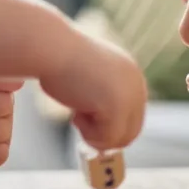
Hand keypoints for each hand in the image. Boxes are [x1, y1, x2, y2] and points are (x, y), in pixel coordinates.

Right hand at [38, 34, 146, 151]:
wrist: (51, 48)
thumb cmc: (59, 60)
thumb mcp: (88, 77)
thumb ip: (101, 96)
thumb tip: (103, 132)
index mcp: (131, 74)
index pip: (132, 117)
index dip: (108, 126)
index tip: (84, 119)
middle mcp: (137, 85)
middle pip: (131, 132)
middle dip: (104, 134)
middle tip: (78, 121)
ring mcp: (130, 97)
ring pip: (119, 139)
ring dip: (94, 134)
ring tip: (75, 114)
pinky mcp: (118, 108)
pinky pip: (106, 139)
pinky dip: (87, 133)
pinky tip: (75, 113)